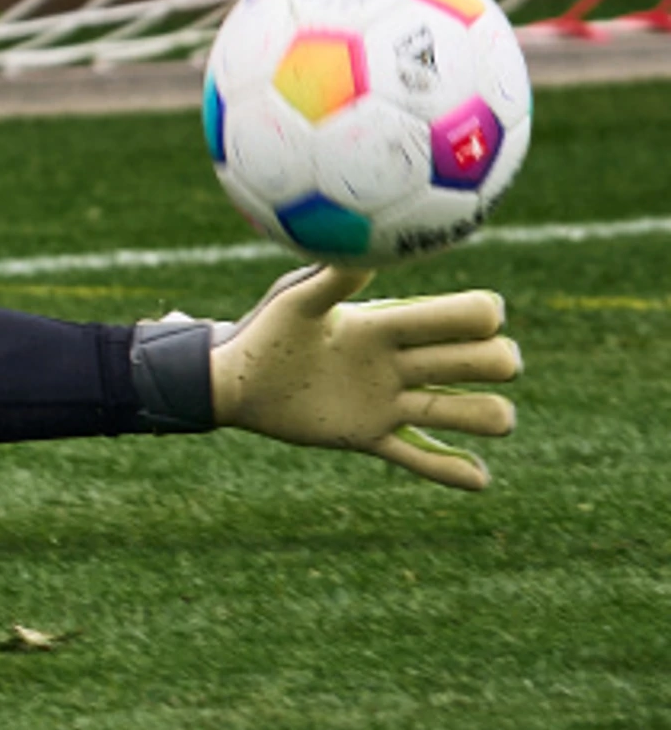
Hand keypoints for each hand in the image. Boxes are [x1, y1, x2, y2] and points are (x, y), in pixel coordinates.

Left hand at [211, 264, 521, 489]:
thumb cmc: (263, 332)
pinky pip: (422, 460)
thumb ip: (330, 278)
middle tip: (496, 364)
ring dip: (489, 416)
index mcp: (385, 326)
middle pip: (479, 360)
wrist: (232, 382)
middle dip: (498, 360)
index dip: (482, 314)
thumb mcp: (294, 300)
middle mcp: (398, 364)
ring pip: (465, 412)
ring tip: (492, 420)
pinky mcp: (370, 438)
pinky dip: (453, 471)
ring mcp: (389, 404)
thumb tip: (370, 251)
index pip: (456, 316)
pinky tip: (477, 478)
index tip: (488, 315)